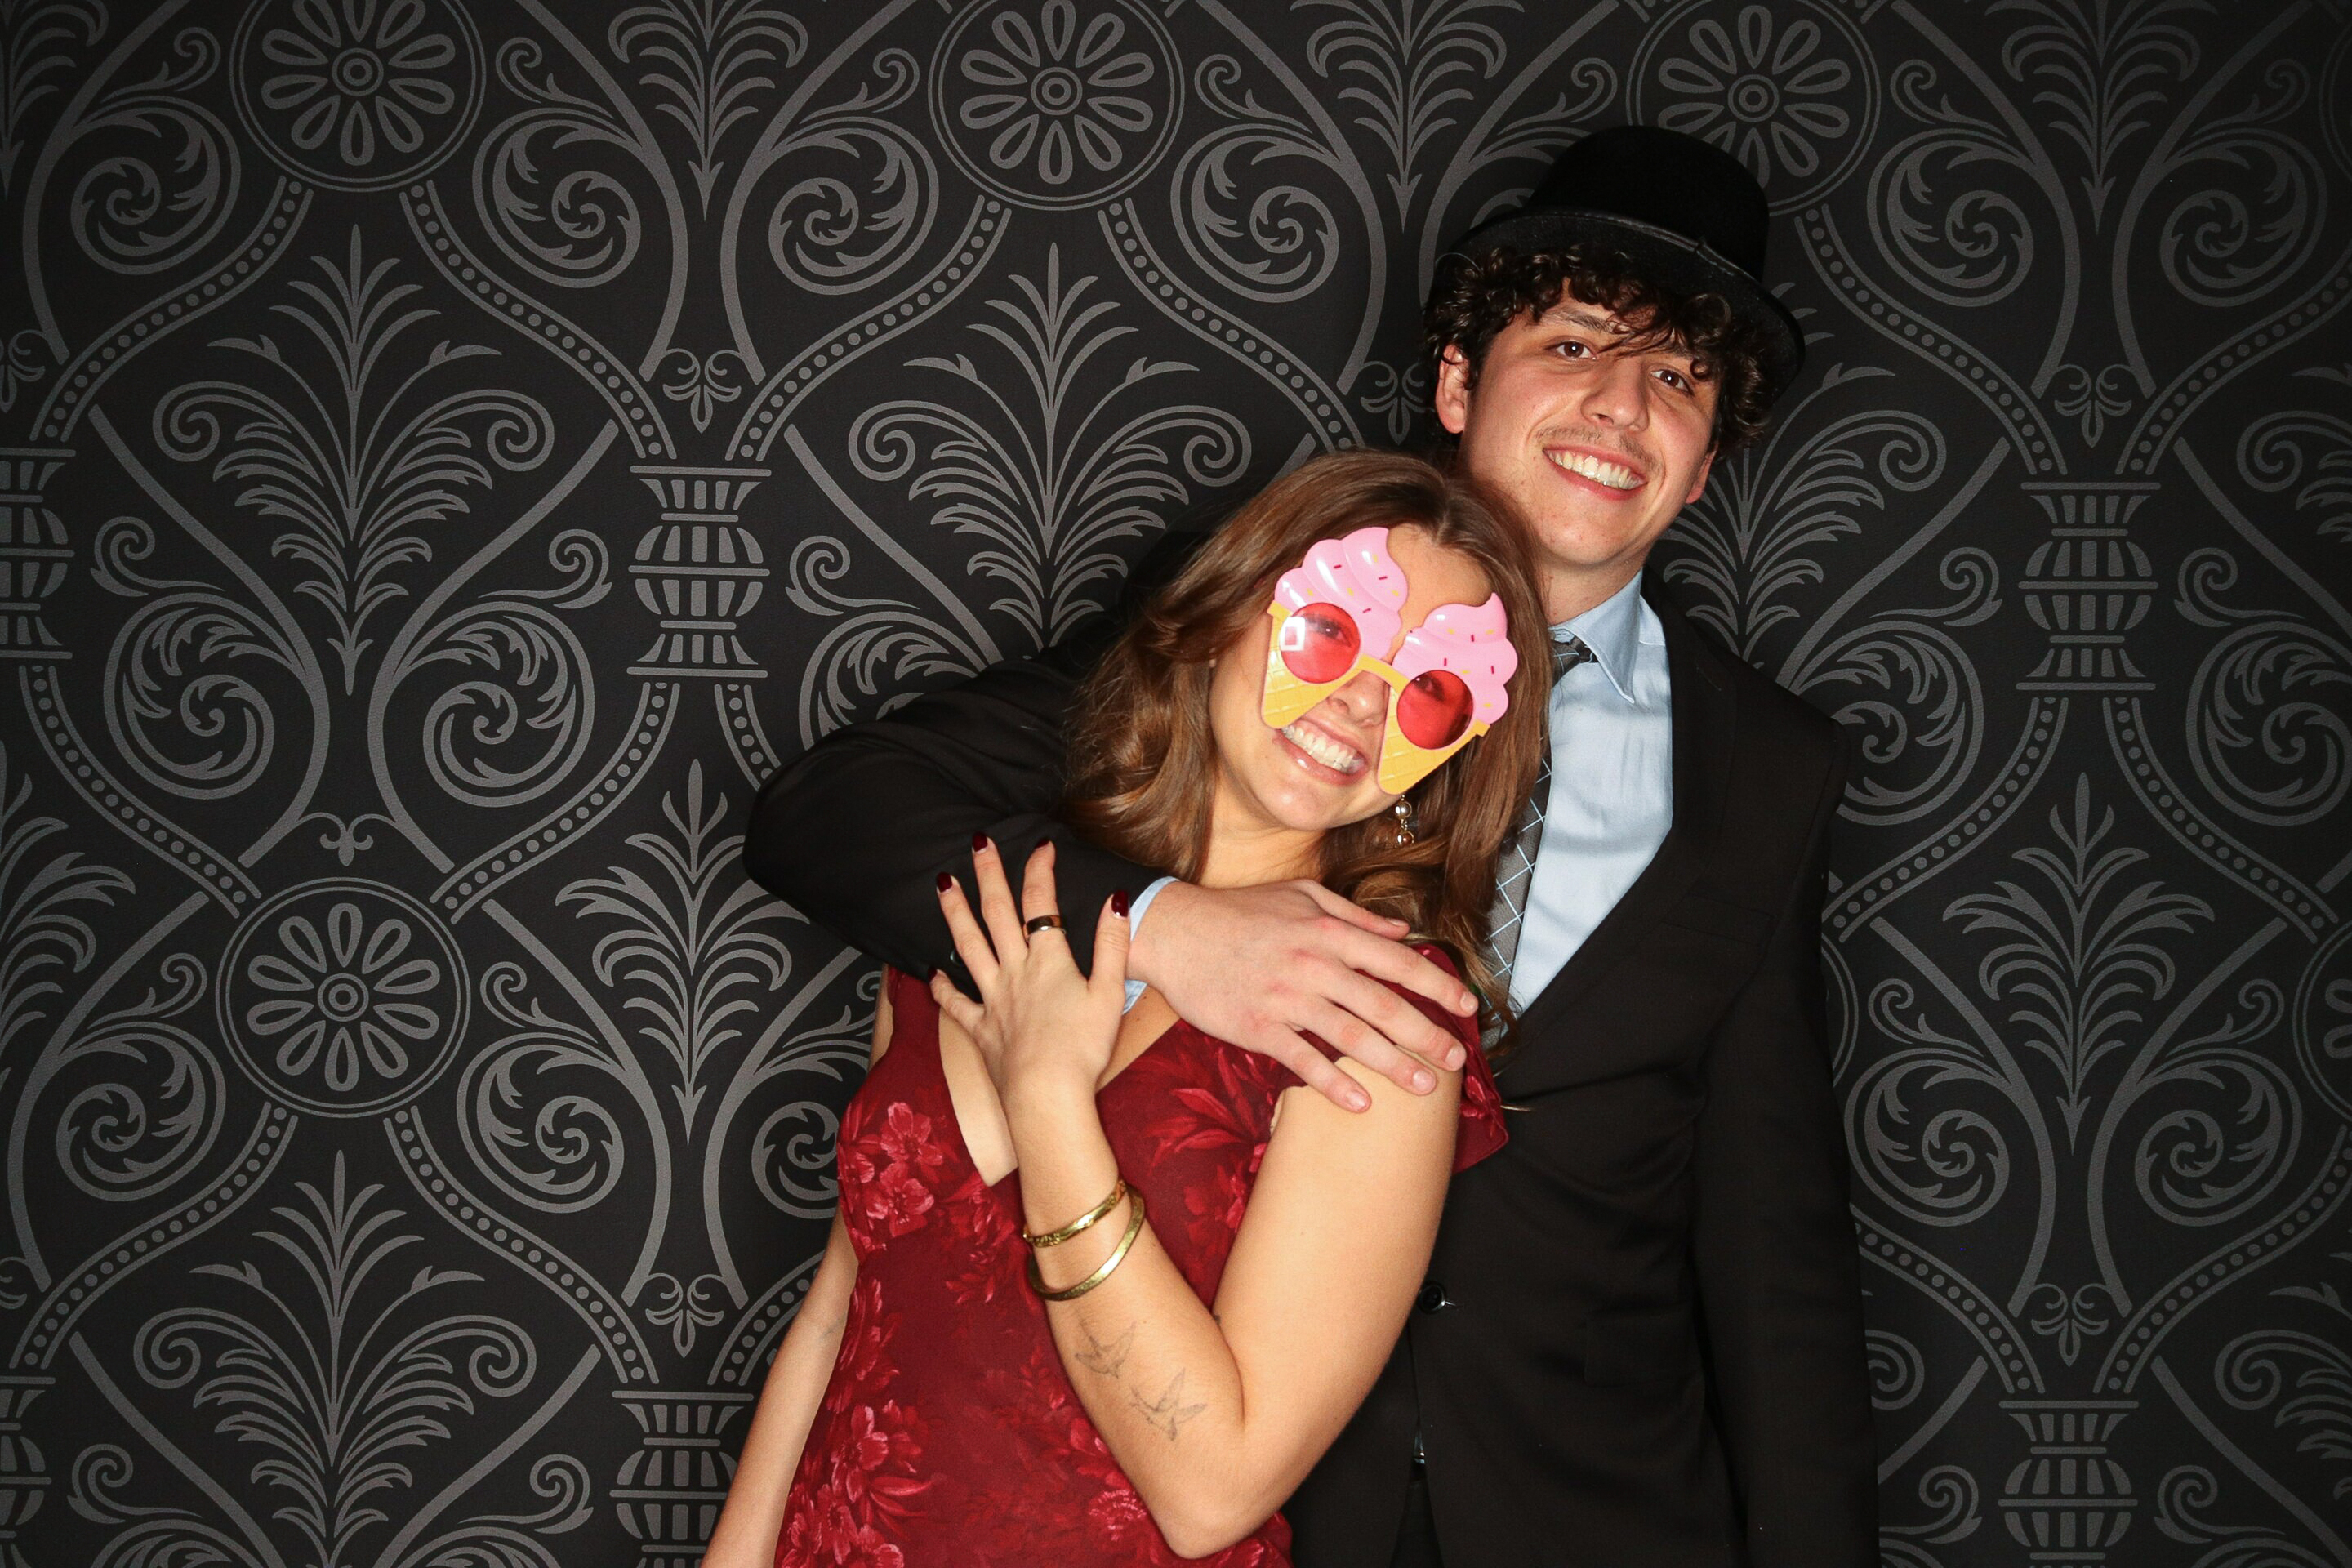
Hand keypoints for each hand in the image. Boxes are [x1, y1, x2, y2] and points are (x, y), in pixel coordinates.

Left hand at [930, 839, 1128, 1108]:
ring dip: (954, 913)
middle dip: (987, 874)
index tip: (1041, 844)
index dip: (1040, 869)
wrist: (1047, 1096)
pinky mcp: (981, 1029)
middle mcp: (1014, 971)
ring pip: (968, 946)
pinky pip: (956, 1003)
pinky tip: (932, 972)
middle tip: (977, 843)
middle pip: (996, 913)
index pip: (1041, 902)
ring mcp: (993, 999)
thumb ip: (1113, 944)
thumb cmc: (1083, 1048)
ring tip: (943, 885)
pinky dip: (943, 987)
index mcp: (1048, 960)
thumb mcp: (1111, 993)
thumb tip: (1116, 899)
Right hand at [1127, 880, 1475, 1112]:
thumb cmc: (1238, 912)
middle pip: (1383, 1006)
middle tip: (1455, 1061)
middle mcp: (1314, 966)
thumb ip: (1354, 915)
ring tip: (1423, 1088)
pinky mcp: (1257, 1028)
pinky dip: (1334, 1085)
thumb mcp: (1301, 896)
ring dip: (1393, 1066)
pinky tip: (1361, 1104)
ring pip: (1351, 1037)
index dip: (1436, 986)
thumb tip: (1400, 930)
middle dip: (1426, 1035)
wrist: (1174, 932)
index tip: (1466, 1008)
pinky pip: (1303, 1061)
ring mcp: (1286, 999)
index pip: (1397, 962)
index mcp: (1329, 932)